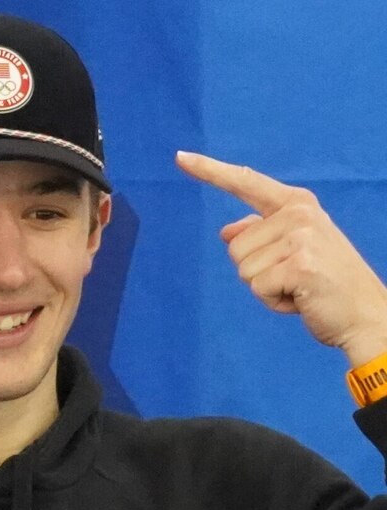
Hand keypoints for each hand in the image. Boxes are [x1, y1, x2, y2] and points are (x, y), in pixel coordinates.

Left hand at [176, 151, 386, 367]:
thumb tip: (226, 231)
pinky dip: (273, 302)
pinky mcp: (300, 265)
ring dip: (266, 288)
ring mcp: (301, 237)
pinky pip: (257, 287)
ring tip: (299, 288)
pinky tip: (301, 300)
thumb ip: (260, 235)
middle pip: (235, 247)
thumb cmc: (324, 284)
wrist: (366, 316)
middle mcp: (299, 214)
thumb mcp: (293, 251)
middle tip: (295, 278)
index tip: (179, 157)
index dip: (209, 171)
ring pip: (243, 269)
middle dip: (258, 272)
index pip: (245, 182)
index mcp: (296, 204)